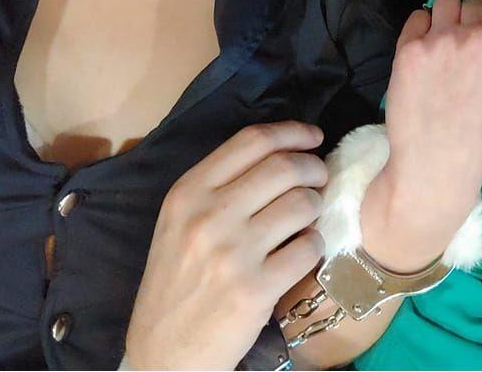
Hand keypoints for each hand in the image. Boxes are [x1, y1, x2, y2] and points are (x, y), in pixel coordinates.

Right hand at [125, 121, 326, 369]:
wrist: (163, 354)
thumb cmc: (177, 280)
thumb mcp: (180, 221)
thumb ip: (220, 184)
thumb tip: (282, 152)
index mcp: (188, 191)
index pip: (252, 140)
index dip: (291, 132)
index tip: (313, 136)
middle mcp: (209, 216)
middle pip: (284, 166)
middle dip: (313, 167)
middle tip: (318, 177)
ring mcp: (232, 254)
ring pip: (302, 203)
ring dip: (316, 205)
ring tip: (308, 216)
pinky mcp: (255, 290)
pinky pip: (308, 248)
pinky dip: (314, 245)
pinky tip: (302, 251)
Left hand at [361, 0, 481, 270]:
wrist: (439, 161)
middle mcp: (477, 35)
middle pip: (473, 0)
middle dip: (472, 19)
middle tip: (468, 52)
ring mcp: (441, 40)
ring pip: (445, 2)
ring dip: (446, 19)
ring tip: (446, 51)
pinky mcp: (410, 48)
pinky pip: (418, 17)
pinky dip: (421, 31)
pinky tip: (426, 58)